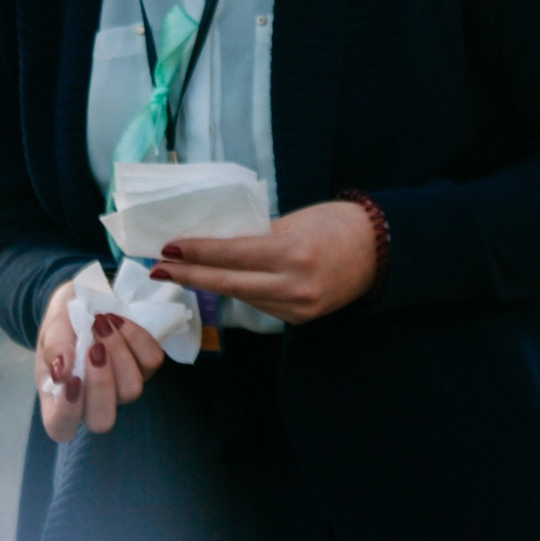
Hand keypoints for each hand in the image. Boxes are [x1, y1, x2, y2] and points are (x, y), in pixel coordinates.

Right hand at [35, 282, 167, 442]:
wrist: (86, 299)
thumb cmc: (62, 323)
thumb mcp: (51, 330)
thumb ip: (54, 349)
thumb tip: (62, 372)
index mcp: (60, 400)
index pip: (61, 428)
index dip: (67, 412)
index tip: (72, 378)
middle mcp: (92, 402)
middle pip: (103, 420)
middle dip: (101, 383)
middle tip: (93, 348)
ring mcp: (122, 388)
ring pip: (131, 391)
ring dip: (118, 352)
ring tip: (102, 322)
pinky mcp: (146, 368)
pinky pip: (151, 361)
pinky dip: (135, 337)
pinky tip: (118, 320)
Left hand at [148, 202, 378, 323]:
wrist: (381, 249)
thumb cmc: (337, 223)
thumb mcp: (295, 221)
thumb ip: (258, 236)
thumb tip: (217, 245)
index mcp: (292, 253)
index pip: (232, 255)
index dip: (197, 253)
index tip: (168, 249)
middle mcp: (294, 286)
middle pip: (229, 284)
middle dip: (190, 277)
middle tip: (158, 270)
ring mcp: (298, 307)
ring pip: (243, 297)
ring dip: (213, 285)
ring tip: (183, 273)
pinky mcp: (301, 319)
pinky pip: (261, 305)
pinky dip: (243, 292)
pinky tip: (225, 282)